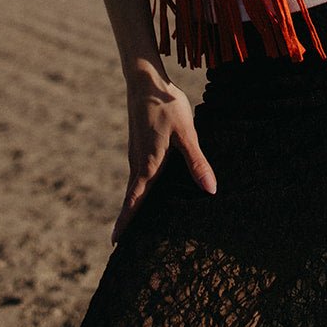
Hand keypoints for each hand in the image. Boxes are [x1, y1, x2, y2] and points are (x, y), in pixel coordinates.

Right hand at [112, 64, 217, 243]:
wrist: (146, 80)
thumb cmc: (167, 105)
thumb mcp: (186, 133)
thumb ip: (197, 162)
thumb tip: (210, 190)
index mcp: (148, 165)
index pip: (134, 201)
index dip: (126, 223)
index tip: (116, 244)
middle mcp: (138, 163)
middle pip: (133, 198)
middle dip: (131, 221)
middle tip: (130, 246)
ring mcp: (137, 154)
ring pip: (137, 186)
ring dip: (137, 205)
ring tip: (143, 226)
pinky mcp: (140, 145)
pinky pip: (140, 174)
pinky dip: (142, 189)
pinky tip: (155, 192)